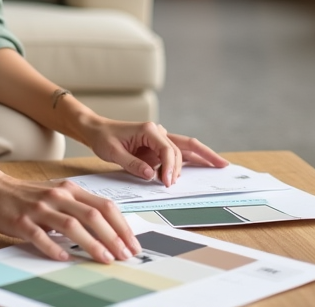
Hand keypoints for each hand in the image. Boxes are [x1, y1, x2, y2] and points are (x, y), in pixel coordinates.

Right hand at [0, 172, 142, 263]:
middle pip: (92, 215)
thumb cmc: (28, 195)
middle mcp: (57, 196)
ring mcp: (39, 208)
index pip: (103, 206)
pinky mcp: (22, 221)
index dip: (121, 226)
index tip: (132, 244)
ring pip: (71, 225)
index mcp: (70, 190)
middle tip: (124, 255)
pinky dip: (53, 247)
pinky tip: (64, 257)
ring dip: (91, 243)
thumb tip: (108, 229)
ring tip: (104, 258)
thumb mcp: (58, 193)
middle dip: (112, 237)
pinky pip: (40, 236)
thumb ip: (79, 207)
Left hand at [80, 117, 228, 185]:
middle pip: (181, 148)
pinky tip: (208, 162)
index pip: (167, 149)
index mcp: (148, 129)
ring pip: (186, 147)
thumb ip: (132, 164)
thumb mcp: (113, 152)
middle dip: (185, 166)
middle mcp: (158, 131)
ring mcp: (160, 139)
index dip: (169, 167)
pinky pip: (180, 152)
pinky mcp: (158, 146)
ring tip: (217, 166)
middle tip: (178, 184)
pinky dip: (194, 158)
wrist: (97, 131)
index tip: (166, 182)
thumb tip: (151, 174)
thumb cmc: (104, 138)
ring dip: (199, 159)